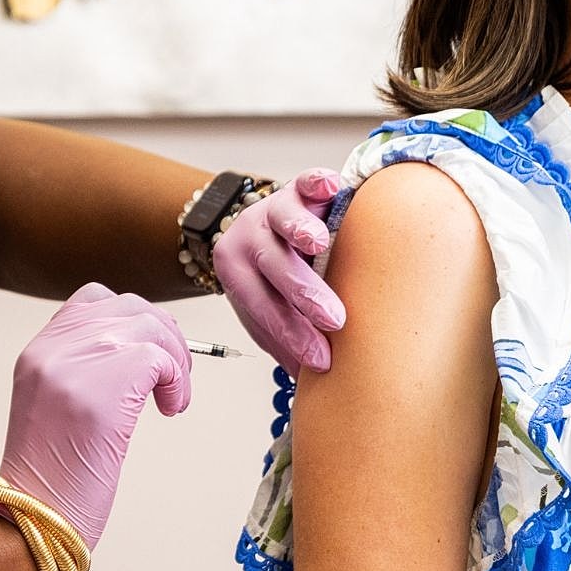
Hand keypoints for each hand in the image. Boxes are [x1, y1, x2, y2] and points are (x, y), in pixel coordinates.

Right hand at [0, 283, 191, 548]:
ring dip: (175, 359)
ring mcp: (77, 361)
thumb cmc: (53, 476)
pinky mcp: (106, 384)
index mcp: (39, 351)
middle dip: (164, 335)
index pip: (95, 299)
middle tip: (172, 376)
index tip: (149, 354)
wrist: (33, 516)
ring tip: (172, 396)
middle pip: (130, 306)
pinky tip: (171, 409)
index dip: (134, 321)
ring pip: (150, 326)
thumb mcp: (56, 405)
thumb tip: (142, 349)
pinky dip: (177, 381)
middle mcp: (54, 347)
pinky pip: (161, 358)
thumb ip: (85, 367)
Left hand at [214, 168, 346, 375]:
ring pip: (284, 220)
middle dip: (304, 295)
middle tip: (334, 320)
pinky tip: (333, 187)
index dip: (291, 335)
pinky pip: (307, 181)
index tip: (320, 360)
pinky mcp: (299, 187)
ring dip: (299, 232)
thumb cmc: (272, 279)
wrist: (266, 224)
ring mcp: (274, 208)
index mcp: (235, 271)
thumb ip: (285, 339)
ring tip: (318, 245)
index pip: (262, 307)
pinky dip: (319, 183)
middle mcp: (250, 237)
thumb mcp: (269, 309)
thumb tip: (312, 389)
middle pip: (273, 266)